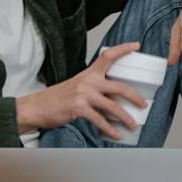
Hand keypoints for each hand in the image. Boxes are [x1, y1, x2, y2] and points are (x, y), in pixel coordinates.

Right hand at [15, 42, 146, 134]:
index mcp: (89, 73)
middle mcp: (88, 81)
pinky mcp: (79, 108)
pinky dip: (110, 129)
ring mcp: (84, 95)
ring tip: (133, 124)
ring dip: (125, 117)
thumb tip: (116, 97)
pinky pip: (100, 120)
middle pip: (119, 86)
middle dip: (135, 96)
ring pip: (112, 106)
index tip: (136, 45)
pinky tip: (116, 135)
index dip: (123, 49)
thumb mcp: (78, 86)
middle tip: (143, 104)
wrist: (38, 106)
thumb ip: (95, 87)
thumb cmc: (59, 97)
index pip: (108, 56)